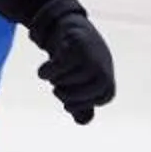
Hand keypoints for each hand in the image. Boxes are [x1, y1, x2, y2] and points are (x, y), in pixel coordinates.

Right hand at [29, 5, 115, 123]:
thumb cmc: (78, 64)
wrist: (71, 30)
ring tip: (56, 72)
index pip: (91, 104)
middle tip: (58, 89)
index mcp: (107, 83)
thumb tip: (84, 121)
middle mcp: (103, 70)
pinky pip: (56, 67)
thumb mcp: (82, 86)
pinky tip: (43, 71)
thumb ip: (83, 107)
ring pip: (64, 81)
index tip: (68, 104)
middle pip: (76, 96)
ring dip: (54, 79)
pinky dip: (45, 72)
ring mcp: (90, 57)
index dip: (76, 105)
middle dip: (63, 95)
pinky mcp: (77, 46)